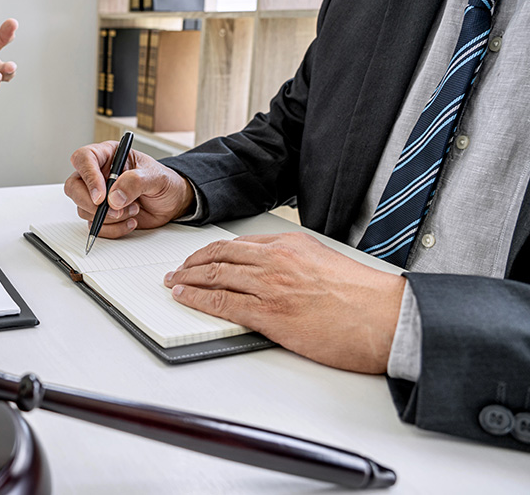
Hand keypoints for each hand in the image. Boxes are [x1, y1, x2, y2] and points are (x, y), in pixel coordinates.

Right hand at [63, 142, 194, 237]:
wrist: (172, 202)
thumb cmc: (164, 182)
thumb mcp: (156, 176)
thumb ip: (135, 182)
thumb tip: (114, 198)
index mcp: (108, 155)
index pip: (84, 158)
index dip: (88, 177)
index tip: (101, 196)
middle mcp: (98, 174)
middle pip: (74, 187)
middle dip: (91, 203)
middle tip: (115, 210)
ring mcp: (97, 196)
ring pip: (83, 209)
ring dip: (109, 217)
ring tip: (133, 210)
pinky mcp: (101, 215)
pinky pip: (95, 226)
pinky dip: (113, 229)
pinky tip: (130, 221)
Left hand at [163, 232, 405, 373]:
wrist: (389, 319)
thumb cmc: (366, 299)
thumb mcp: (327, 263)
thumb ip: (296, 263)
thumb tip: (274, 273)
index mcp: (292, 244)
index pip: (239, 243)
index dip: (213, 251)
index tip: (201, 257)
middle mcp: (277, 260)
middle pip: (220, 255)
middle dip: (192, 262)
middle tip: (177, 269)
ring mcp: (271, 286)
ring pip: (215, 276)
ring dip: (188, 279)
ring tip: (174, 283)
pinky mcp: (270, 315)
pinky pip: (221, 303)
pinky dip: (196, 299)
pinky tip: (184, 297)